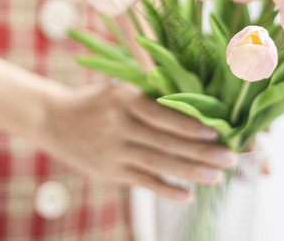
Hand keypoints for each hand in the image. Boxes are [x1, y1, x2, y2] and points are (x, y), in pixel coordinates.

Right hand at [38, 81, 237, 200]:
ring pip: (158, 165)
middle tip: (231, 159)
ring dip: (190, 173)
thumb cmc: (95, 99)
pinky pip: (143, 182)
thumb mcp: (118, 87)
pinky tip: (187, 195)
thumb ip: (149, 94)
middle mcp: (119, 125)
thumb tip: (195, 99)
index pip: (162, 115)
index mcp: (124, 99)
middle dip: (201, 153)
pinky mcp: (110, 172)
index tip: (216, 131)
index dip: (189, 126)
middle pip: (166, 143)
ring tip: (217, 177)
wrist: (52, 119)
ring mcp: (113, 151)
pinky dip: (166, 190)